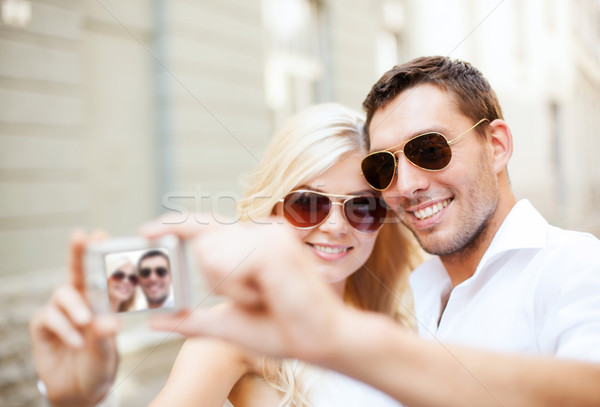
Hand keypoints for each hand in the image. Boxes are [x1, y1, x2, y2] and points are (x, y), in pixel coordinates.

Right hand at [29, 230, 119, 406]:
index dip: (100, 252)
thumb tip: (110, 321)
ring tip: (85, 322)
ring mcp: (62, 311)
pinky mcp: (43, 325)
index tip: (100, 234)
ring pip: (63, 292)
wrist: (80, 391)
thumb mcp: (107, 352)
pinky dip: (62, 327)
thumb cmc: (99, 364)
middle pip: (77, 271)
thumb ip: (106, 336)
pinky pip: (49, 317)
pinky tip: (74, 341)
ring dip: (74, 305)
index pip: (103, 273)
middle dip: (78, 252)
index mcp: (103, 300)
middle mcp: (82, 300)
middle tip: (81, 236)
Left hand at [142, 216, 346, 362]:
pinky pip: (227, 264)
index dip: (175, 225)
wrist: (320, 341)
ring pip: (210, 254)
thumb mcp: (227, 323)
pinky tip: (265, 295)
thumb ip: (191, 319)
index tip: (144, 231)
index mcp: (254, 242)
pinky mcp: (272, 246)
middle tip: (254, 298)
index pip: (207, 225)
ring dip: (229, 287)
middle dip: (216, 280)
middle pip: (203, 242)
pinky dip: (238, 289)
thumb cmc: (282, 330)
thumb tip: (156, 320)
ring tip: (262, 297)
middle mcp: (261, 231)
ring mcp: (268, 234)